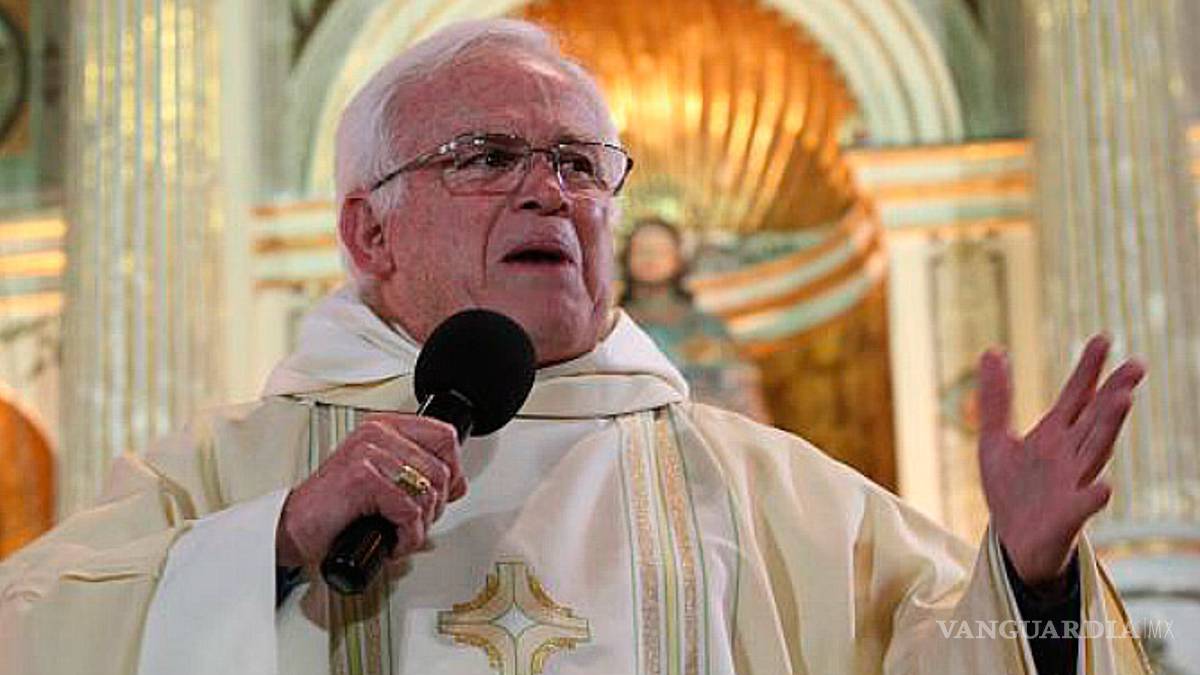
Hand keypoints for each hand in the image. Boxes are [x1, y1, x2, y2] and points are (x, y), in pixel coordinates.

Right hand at [275, 413, 465, 567]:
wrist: (293, 528)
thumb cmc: (335, 508)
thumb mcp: (384, 481)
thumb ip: (418, 473)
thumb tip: (458, 484)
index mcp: (384, 427)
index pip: (444, 435)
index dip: (453, 469)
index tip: (446, 492)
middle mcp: (377, 434)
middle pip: (441, 470)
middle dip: (435, 506)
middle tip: (414, 521)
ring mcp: (368, 453)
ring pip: (427, 492)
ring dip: (419, 525)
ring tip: (401, 532)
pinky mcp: (362, 477)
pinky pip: (408, 510)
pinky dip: (406, 536)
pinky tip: (392, 540)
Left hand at [978, 335, 1145, 586]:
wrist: (1013, 542)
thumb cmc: (1011, 490)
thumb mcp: (994, 440)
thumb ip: (995, 398)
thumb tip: (991, 350)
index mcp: (1054, 436)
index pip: (1076, 396)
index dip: (1088, 369)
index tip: (1103, 338)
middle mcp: (1069, 455)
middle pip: (1095, 419)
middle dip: (1113, 392)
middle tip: (1134, 366)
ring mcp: (1072, 484)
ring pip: (1095, 452)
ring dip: (1110, 427)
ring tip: (1124, 400)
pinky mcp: (1068, 516)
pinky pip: (1083, 506)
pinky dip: (1094, 496)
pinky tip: (1105, 487)